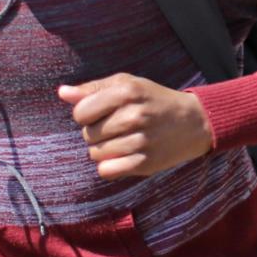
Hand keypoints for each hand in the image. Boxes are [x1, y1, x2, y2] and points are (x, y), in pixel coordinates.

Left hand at [58, 74, 214, 179]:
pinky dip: (110, 165)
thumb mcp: (128, 85)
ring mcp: (140, 140)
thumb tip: (62, 93)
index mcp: (126, 92)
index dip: (86, 113)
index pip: (80, 112)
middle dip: (97, 131)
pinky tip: (123, 155)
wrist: (194, 122)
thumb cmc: (154, 100)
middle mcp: (133, 115)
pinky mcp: (145, 163)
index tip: (102, 112)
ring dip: (104, 149)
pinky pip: (107, 171)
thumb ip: (93, 88)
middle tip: (118, 126)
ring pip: (95, 154)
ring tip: (123, 140)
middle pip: (88, 134)